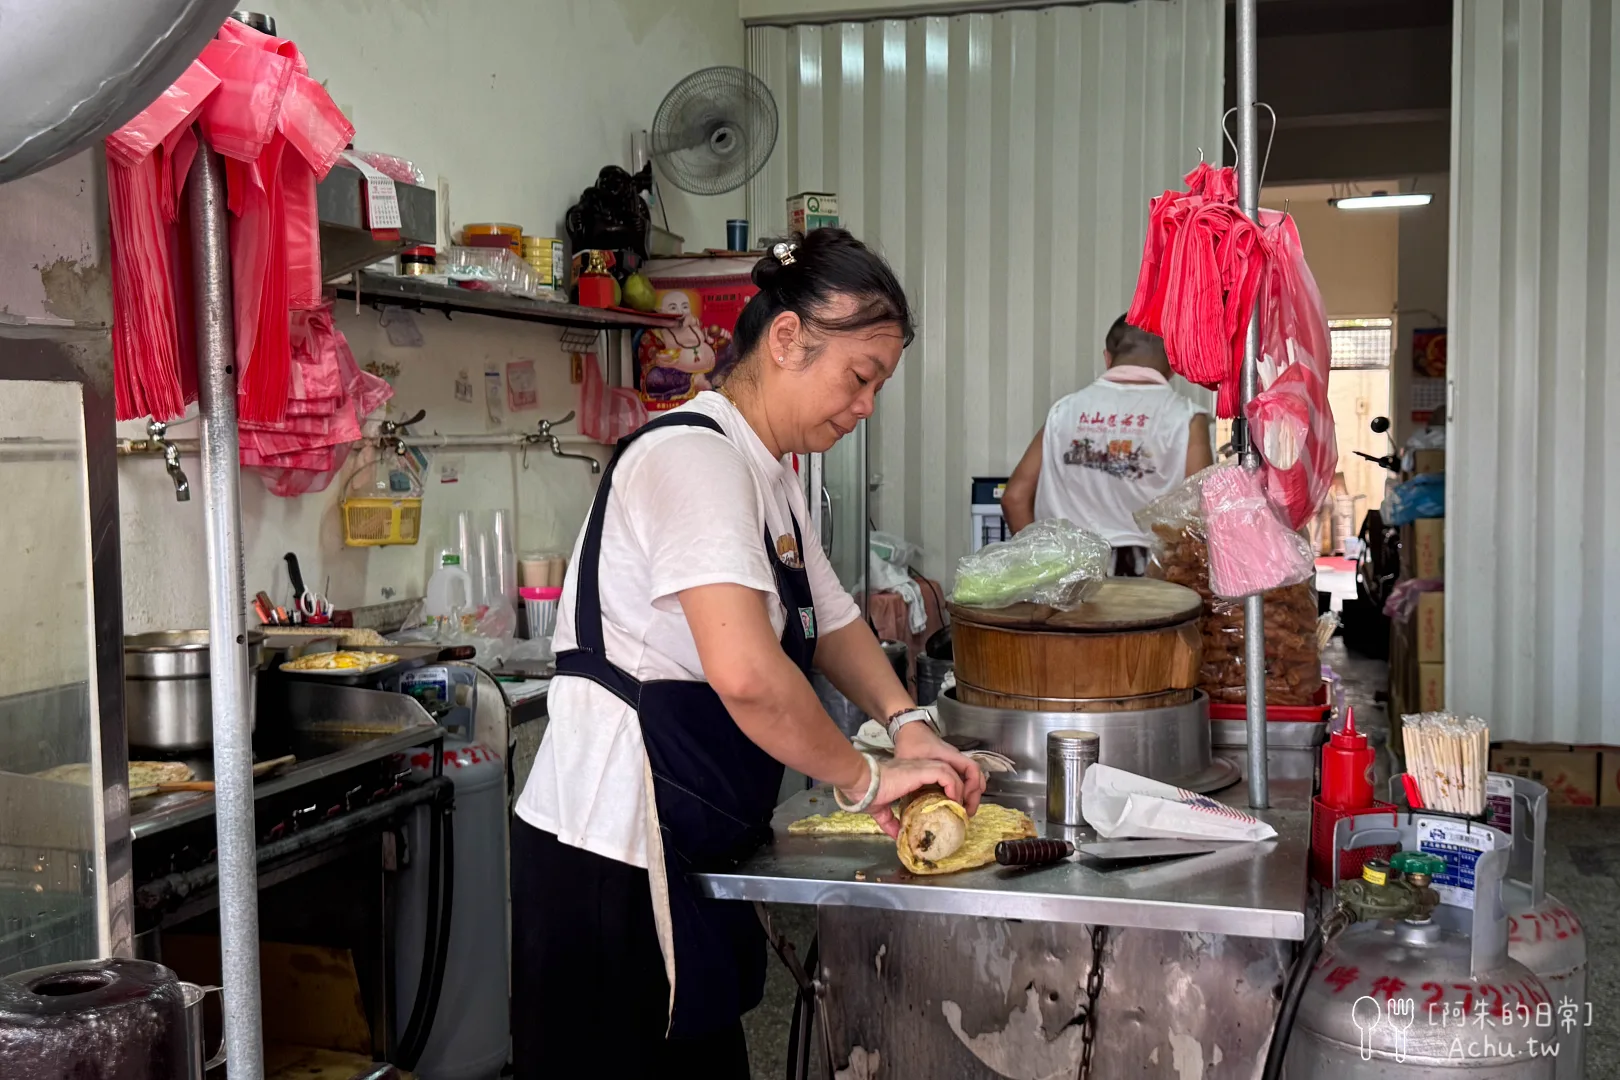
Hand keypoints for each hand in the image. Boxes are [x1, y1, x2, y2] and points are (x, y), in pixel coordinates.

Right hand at [839, 757, 963, 837]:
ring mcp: (920, 768)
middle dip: (956, 787)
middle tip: (958, 806)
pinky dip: (954, 786)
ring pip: (949, 771)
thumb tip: (897, 837)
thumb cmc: (867, 794)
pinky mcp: (921, 771)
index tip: (948, 807)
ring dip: (958, 787)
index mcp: (909, 776)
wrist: (861, 782)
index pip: (934, 776)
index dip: (944, 789)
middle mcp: (917, 768)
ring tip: (958, 805)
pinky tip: (954, 800)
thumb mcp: (881, 811)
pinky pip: (946, 775)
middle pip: (946, 771)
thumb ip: (891, 822)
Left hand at [892, 723, 986, 814]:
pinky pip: (964, 777)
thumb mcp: (909, 760)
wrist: (909, 729)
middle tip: (968, 812)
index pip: (970, 768)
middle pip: (976, 775)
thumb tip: (908, 802)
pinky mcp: (950, 764)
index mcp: (948, 755)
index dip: (969, 786)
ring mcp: (954, 761)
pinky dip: (966, 789)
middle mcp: (955, 758)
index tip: (958, 801)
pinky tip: (958, 801)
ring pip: (972, 777)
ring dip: (972, 793)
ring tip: (965, 810)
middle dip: (974, 795)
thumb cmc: (909, 742)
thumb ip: (911, 778)